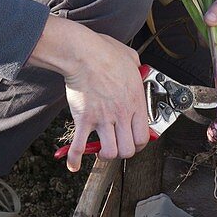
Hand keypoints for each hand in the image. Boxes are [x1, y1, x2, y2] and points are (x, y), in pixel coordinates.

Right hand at [28, 16, 149, 171]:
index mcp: (135, 102)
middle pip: (127, 149)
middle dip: (122, 152)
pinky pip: (79, 146)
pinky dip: (75, 159)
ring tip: (100, 149)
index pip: (143, 136)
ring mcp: (102, 118)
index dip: (138, 144)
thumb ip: (137, 67)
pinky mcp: (84, 119)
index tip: (133, 142)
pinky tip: (74, 165)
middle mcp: (121, 114)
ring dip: (104, 154)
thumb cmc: (105, 52)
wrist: (83, 53)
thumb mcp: (131, 57)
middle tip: (117, 146)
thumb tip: (136, 66)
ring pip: (109, 152)